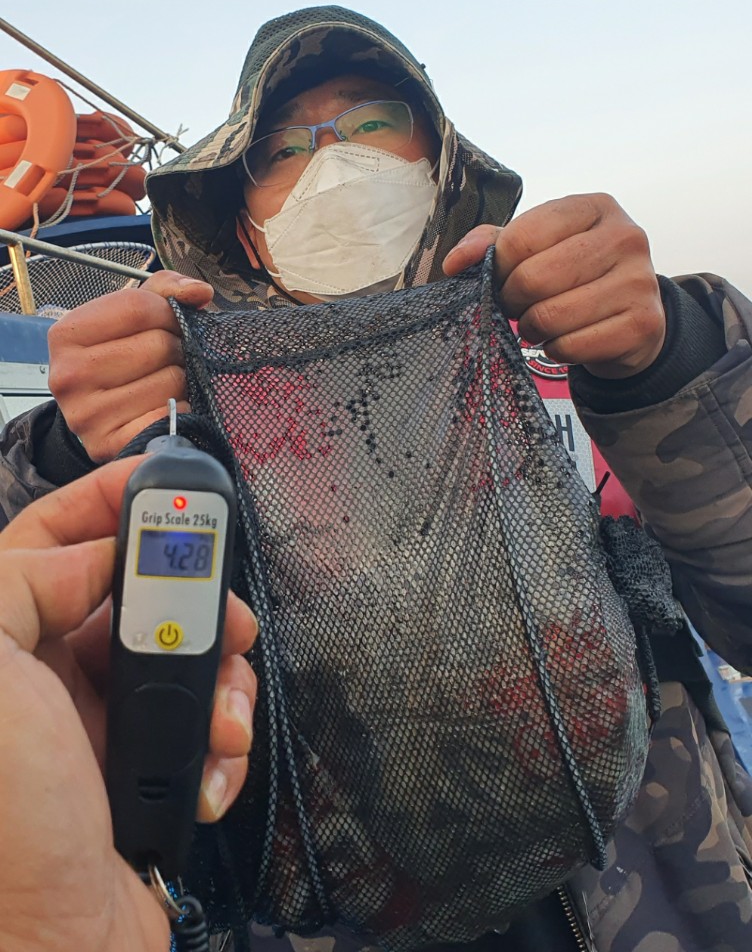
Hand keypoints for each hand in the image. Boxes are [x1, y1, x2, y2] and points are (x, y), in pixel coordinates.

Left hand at [0, 457, 257, 951]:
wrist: (58, 950)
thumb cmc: (7, 830)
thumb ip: (22, 583)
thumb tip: (100, 552)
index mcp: (5, 644)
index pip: (51, 540)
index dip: (105, 502)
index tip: (161, 482)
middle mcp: (48, 674)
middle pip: (137, 590)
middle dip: (192, 596)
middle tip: (226, 612)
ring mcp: (102, 718)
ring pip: (184, 649)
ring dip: (220, 676)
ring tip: (220, 716)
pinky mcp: (151, 758)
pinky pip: (206, 712)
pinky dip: (224, 731)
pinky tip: (212, 761)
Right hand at [48, 271, 213, 462]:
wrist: (100, 417)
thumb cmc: (119, 359)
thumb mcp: (130, 317)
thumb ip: (165, 290)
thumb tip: (200, 291)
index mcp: (66, 334)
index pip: (137, 306)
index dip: (168, 311)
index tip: (171, 322)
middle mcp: (68, 375)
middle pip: (158, 345)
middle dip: (176, 348)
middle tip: (167, 359)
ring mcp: (87, 415)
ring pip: (171, 381)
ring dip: (181, 381)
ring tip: (163, 383)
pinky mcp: (110, 445)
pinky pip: (171, 416)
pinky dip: (180, 410)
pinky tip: (165, 407)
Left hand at [442, 193, 665, 378]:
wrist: (632, 319)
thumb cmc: (576, 277)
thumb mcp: (539, 248)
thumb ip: (494, 245)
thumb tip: (455, 262)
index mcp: (595, 207)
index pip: (522, 237)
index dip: (499, 267)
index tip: (502, 279)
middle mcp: (625, 236)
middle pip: (534, 278)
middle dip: (512, 301)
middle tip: (517, 308)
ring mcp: (638, 280)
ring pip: (551, 316)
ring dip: (531, 329)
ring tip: (538, 325)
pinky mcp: (641, 324)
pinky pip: (571, 346)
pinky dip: (555, 351)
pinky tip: (563, 341)